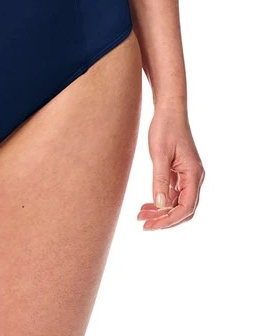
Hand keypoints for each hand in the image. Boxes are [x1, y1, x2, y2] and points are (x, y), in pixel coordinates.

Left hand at [138, 103, 204, 229]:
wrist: (168, 109)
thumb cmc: (165, 127)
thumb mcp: (159, 154)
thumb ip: (160, 180)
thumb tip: (161, 205)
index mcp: (194, 174)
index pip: (186, 207)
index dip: (169, 220)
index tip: (151, 226)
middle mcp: (194, 177)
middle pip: (183, 209)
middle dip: (164, 219)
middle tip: (144, 224)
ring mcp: (188, 175)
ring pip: (177, 202)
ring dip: (161, 211)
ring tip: (141, 216)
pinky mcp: (180, 171)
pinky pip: (173, 193)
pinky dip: (161, 200)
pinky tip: (147, 205)